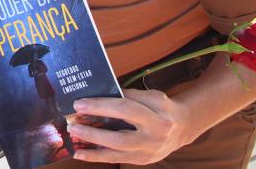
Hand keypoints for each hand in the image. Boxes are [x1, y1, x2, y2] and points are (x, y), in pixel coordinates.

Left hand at [67, 89, 189, 163]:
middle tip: (73, 122)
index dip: (101, 106)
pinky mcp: (142, 160)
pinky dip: (97, 157)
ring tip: (74, 137)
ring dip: (92, 145)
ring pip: (117, 152)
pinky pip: (116, 160)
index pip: (125, 109)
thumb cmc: (162, 107)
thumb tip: (100, 94)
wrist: (182, 128)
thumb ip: (130, 95)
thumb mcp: (152, 96)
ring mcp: (148, 152)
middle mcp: (153, 137)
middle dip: (94, 130)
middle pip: (120, 136)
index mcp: (157, 115)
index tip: (80, 103)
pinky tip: (81, 154)